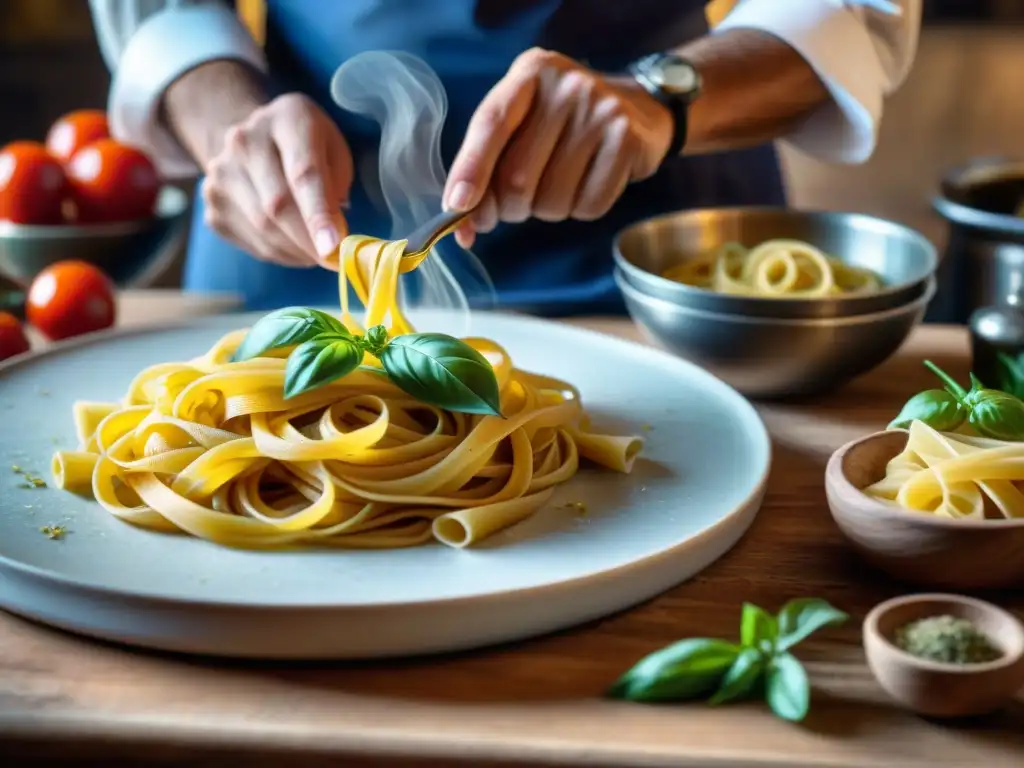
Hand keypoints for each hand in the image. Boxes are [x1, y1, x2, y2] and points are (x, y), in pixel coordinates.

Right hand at [201, 93, 352, 268]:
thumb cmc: (307, 146)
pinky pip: (249, 240)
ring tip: (317, 254)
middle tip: (334, 261)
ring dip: (296, 252)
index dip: (318, 215)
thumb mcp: (334, 151)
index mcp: (287, 118)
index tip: (333, 247)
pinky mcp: (211, 203)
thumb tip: (331, 235)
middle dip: (309, 241)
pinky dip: (278, 254)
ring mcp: (221, 172)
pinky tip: (294, 248)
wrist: (255, 138)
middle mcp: (245, 140)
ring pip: (261, 227)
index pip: (303, 173)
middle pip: (277, 205)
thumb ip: (336, 188)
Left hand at [444, 48, 673, 248]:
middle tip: (514, 208)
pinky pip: (588, 205)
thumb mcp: (524, 122)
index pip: (491, 124)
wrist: (640, 109)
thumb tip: (463, 228)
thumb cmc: (564, 124)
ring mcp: (601, 112)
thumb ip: (487, 164)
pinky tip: (586, 186)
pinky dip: (579, 210)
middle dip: (509, 208)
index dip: (470, 169)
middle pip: (518, 176)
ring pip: (551, 199)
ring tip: (558, 187)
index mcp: (530, 73)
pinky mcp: (628, 141)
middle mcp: (567, 85)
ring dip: (545, 211)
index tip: (456, 206)